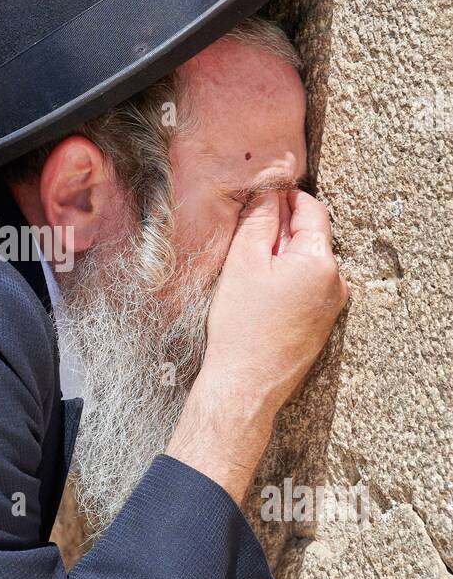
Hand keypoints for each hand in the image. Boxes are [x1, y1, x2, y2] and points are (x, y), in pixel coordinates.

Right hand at [202, 188, 348, 418]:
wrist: (246, 384)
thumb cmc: (242, 326)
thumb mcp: (243, 261)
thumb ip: (259, 220)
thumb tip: (269, 194)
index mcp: (321, 262)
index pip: (312, 210)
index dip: (285, 197)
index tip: (262, 197)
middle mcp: (336, 282)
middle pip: (310, 236)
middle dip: (281, 229)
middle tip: (247, 234)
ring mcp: (332, 305)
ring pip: (307, 262)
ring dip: (282, 256)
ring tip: (249, 270)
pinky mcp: (322, 323)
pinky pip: (306, 286)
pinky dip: (286, 279)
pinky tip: (260, 293)